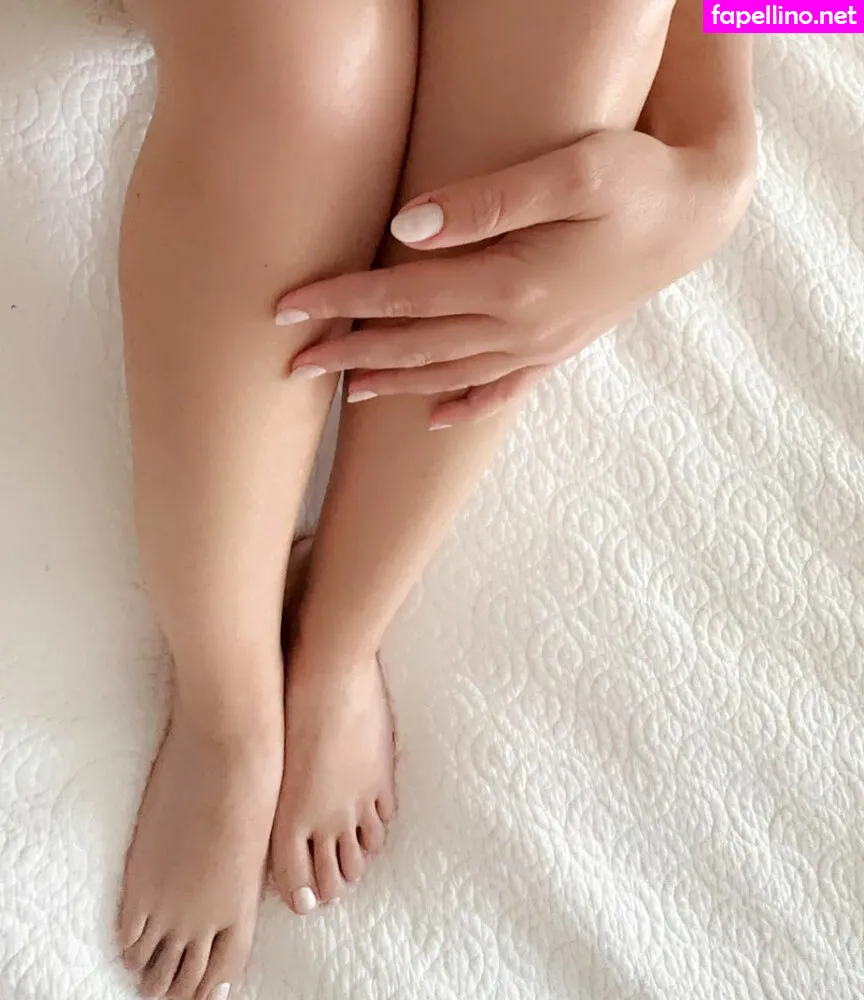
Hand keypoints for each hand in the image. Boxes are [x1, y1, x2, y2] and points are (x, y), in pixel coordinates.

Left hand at [275, 129, 752, 426]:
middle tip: (289, 363)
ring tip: (344, 391)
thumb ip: (488, 202)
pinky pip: (501, 391)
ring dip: (392, 384)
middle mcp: (521, 326)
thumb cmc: (638, 180)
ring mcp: (540, 345)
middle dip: (349, 353)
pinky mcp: (559, 347)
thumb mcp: (573, 171)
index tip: (285, 308)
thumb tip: (408, 227)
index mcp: (514, 283)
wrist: (701, 214)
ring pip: (448, 373)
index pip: (403, 295)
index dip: (341, 301)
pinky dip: (464, 407)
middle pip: (415, 346)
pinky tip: (433, 420)